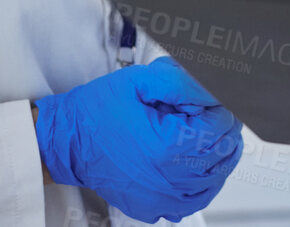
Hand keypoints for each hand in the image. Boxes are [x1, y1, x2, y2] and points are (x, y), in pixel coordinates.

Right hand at [34, 57, 243, 221]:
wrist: (67, 141)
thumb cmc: (97, 112)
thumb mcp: (140, 82)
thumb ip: (181, 81)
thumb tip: (211, 89)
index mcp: (167, 147)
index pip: (219, 127)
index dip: (218, 107)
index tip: (207, 99)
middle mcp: (168, 179)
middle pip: (222, 153)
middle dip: (222, 128)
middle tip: (207, 112)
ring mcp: (162, 199)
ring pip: (215, 179)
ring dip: (219, 154)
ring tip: (206, 135)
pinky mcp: (154, 208)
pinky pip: (195, 201)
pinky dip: (205, 183)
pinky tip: (198, 166)